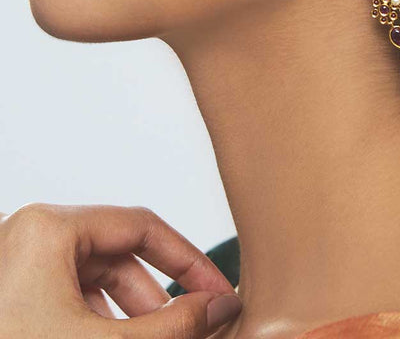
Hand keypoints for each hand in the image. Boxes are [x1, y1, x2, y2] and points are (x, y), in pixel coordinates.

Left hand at [0, 203, 242, 337]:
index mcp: (49, 228)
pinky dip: (97, 321)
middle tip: (192, 328)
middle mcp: (28, 235)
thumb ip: (174, 324)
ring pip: (93, 278)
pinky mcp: (8, 295)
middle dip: (157, 298)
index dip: (189, 262)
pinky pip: (66, 297)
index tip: (217, 292)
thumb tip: (221, 305)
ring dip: (129, 314)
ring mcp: (13, 264)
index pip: (144, 227)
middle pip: (118, 254)